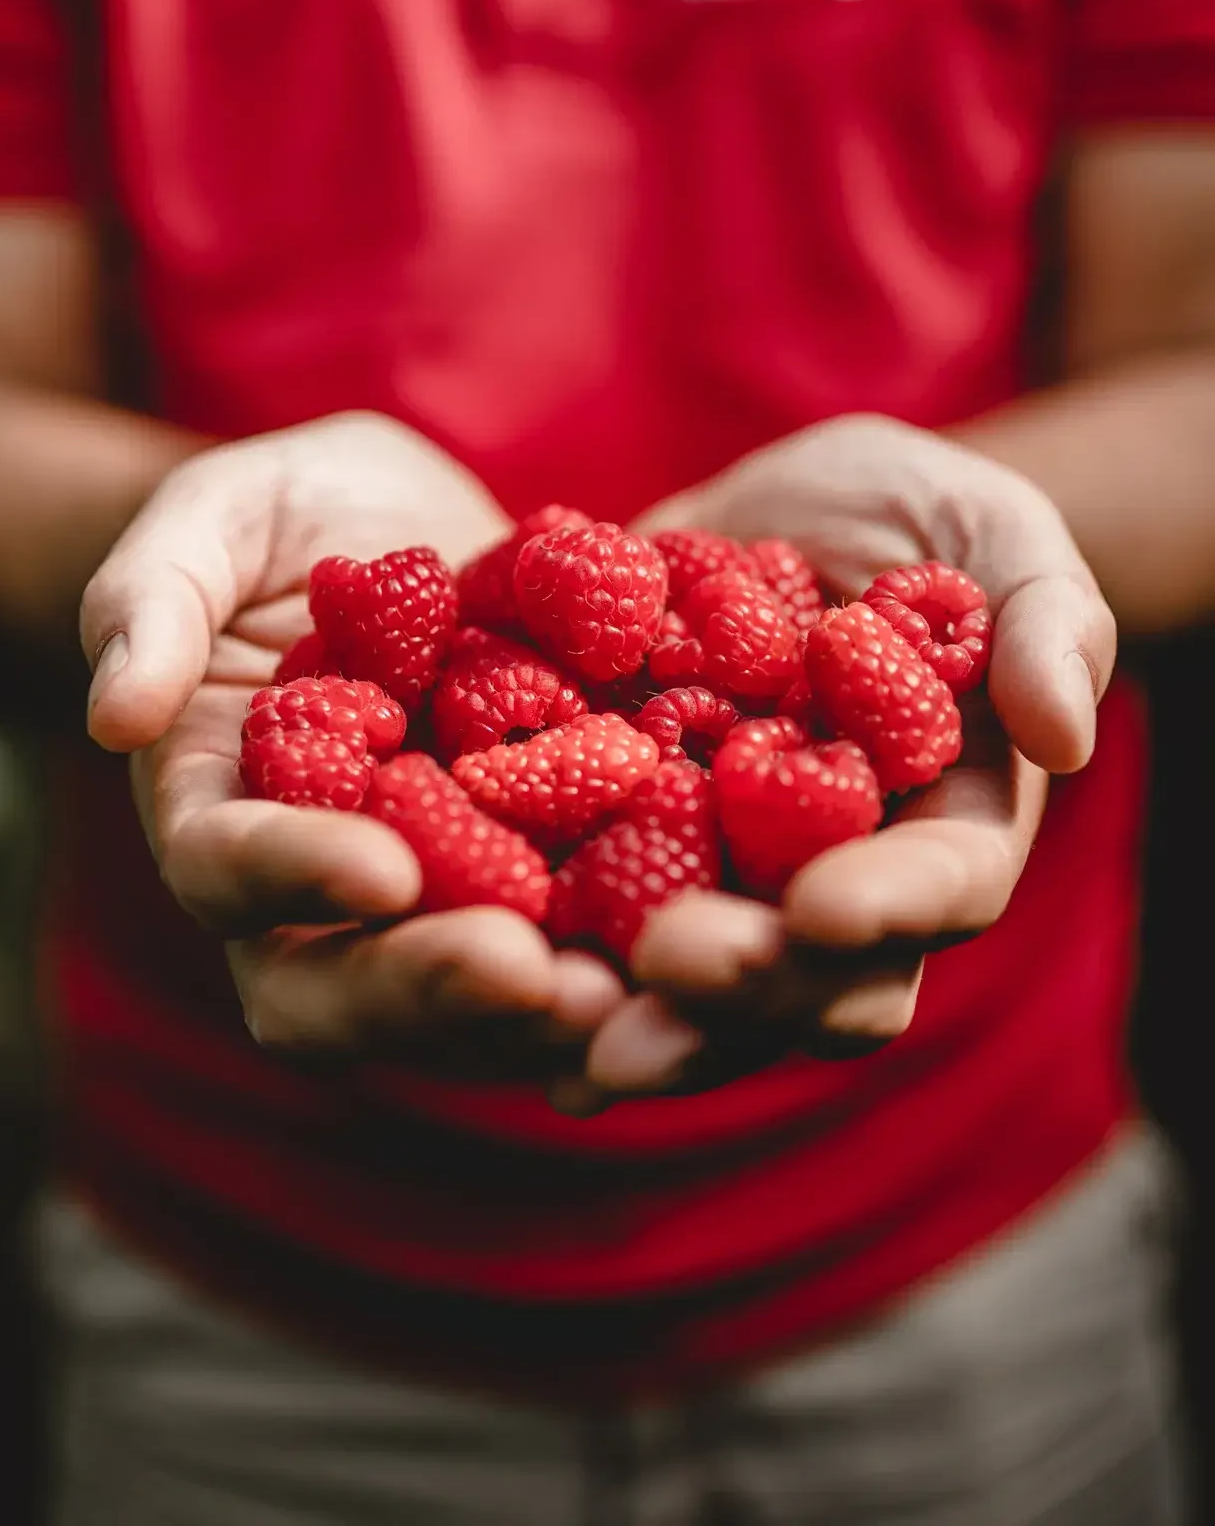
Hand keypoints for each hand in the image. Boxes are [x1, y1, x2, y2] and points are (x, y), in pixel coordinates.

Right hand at [80, 413, 625, 1073]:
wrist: (410, 533)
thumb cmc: (288, 517)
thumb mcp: (212, 519)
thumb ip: (151, 595)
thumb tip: (118, 711)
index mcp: (223, 810)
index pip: (230, 872)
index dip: (296, 878)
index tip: (385, 869)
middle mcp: (319, 891)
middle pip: (342, 990)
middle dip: (432, 990)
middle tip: (531, 977)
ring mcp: (438, 899)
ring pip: (466, 1003)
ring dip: (543, 1017)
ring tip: (630, 991)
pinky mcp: (540, 881)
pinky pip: (574, 947)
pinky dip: (627, 964)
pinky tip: (700, 952)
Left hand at [553, 414, 1117, 1110]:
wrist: (779, 516)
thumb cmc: (916, 517)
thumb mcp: (995, 531)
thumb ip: (1044, 619)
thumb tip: (1061, 733)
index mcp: (945, 821)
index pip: (941, 885)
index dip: (889, 905)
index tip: (822, 905)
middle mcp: (839, 881)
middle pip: (812, 975)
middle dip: (746, 987)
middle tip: (668, 968)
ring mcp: (730, 880)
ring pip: (703, 987)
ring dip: (646, 1018)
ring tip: (575, 1037)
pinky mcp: (629, 851)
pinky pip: (593, 925)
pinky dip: (552, 960)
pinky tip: (491, 984)